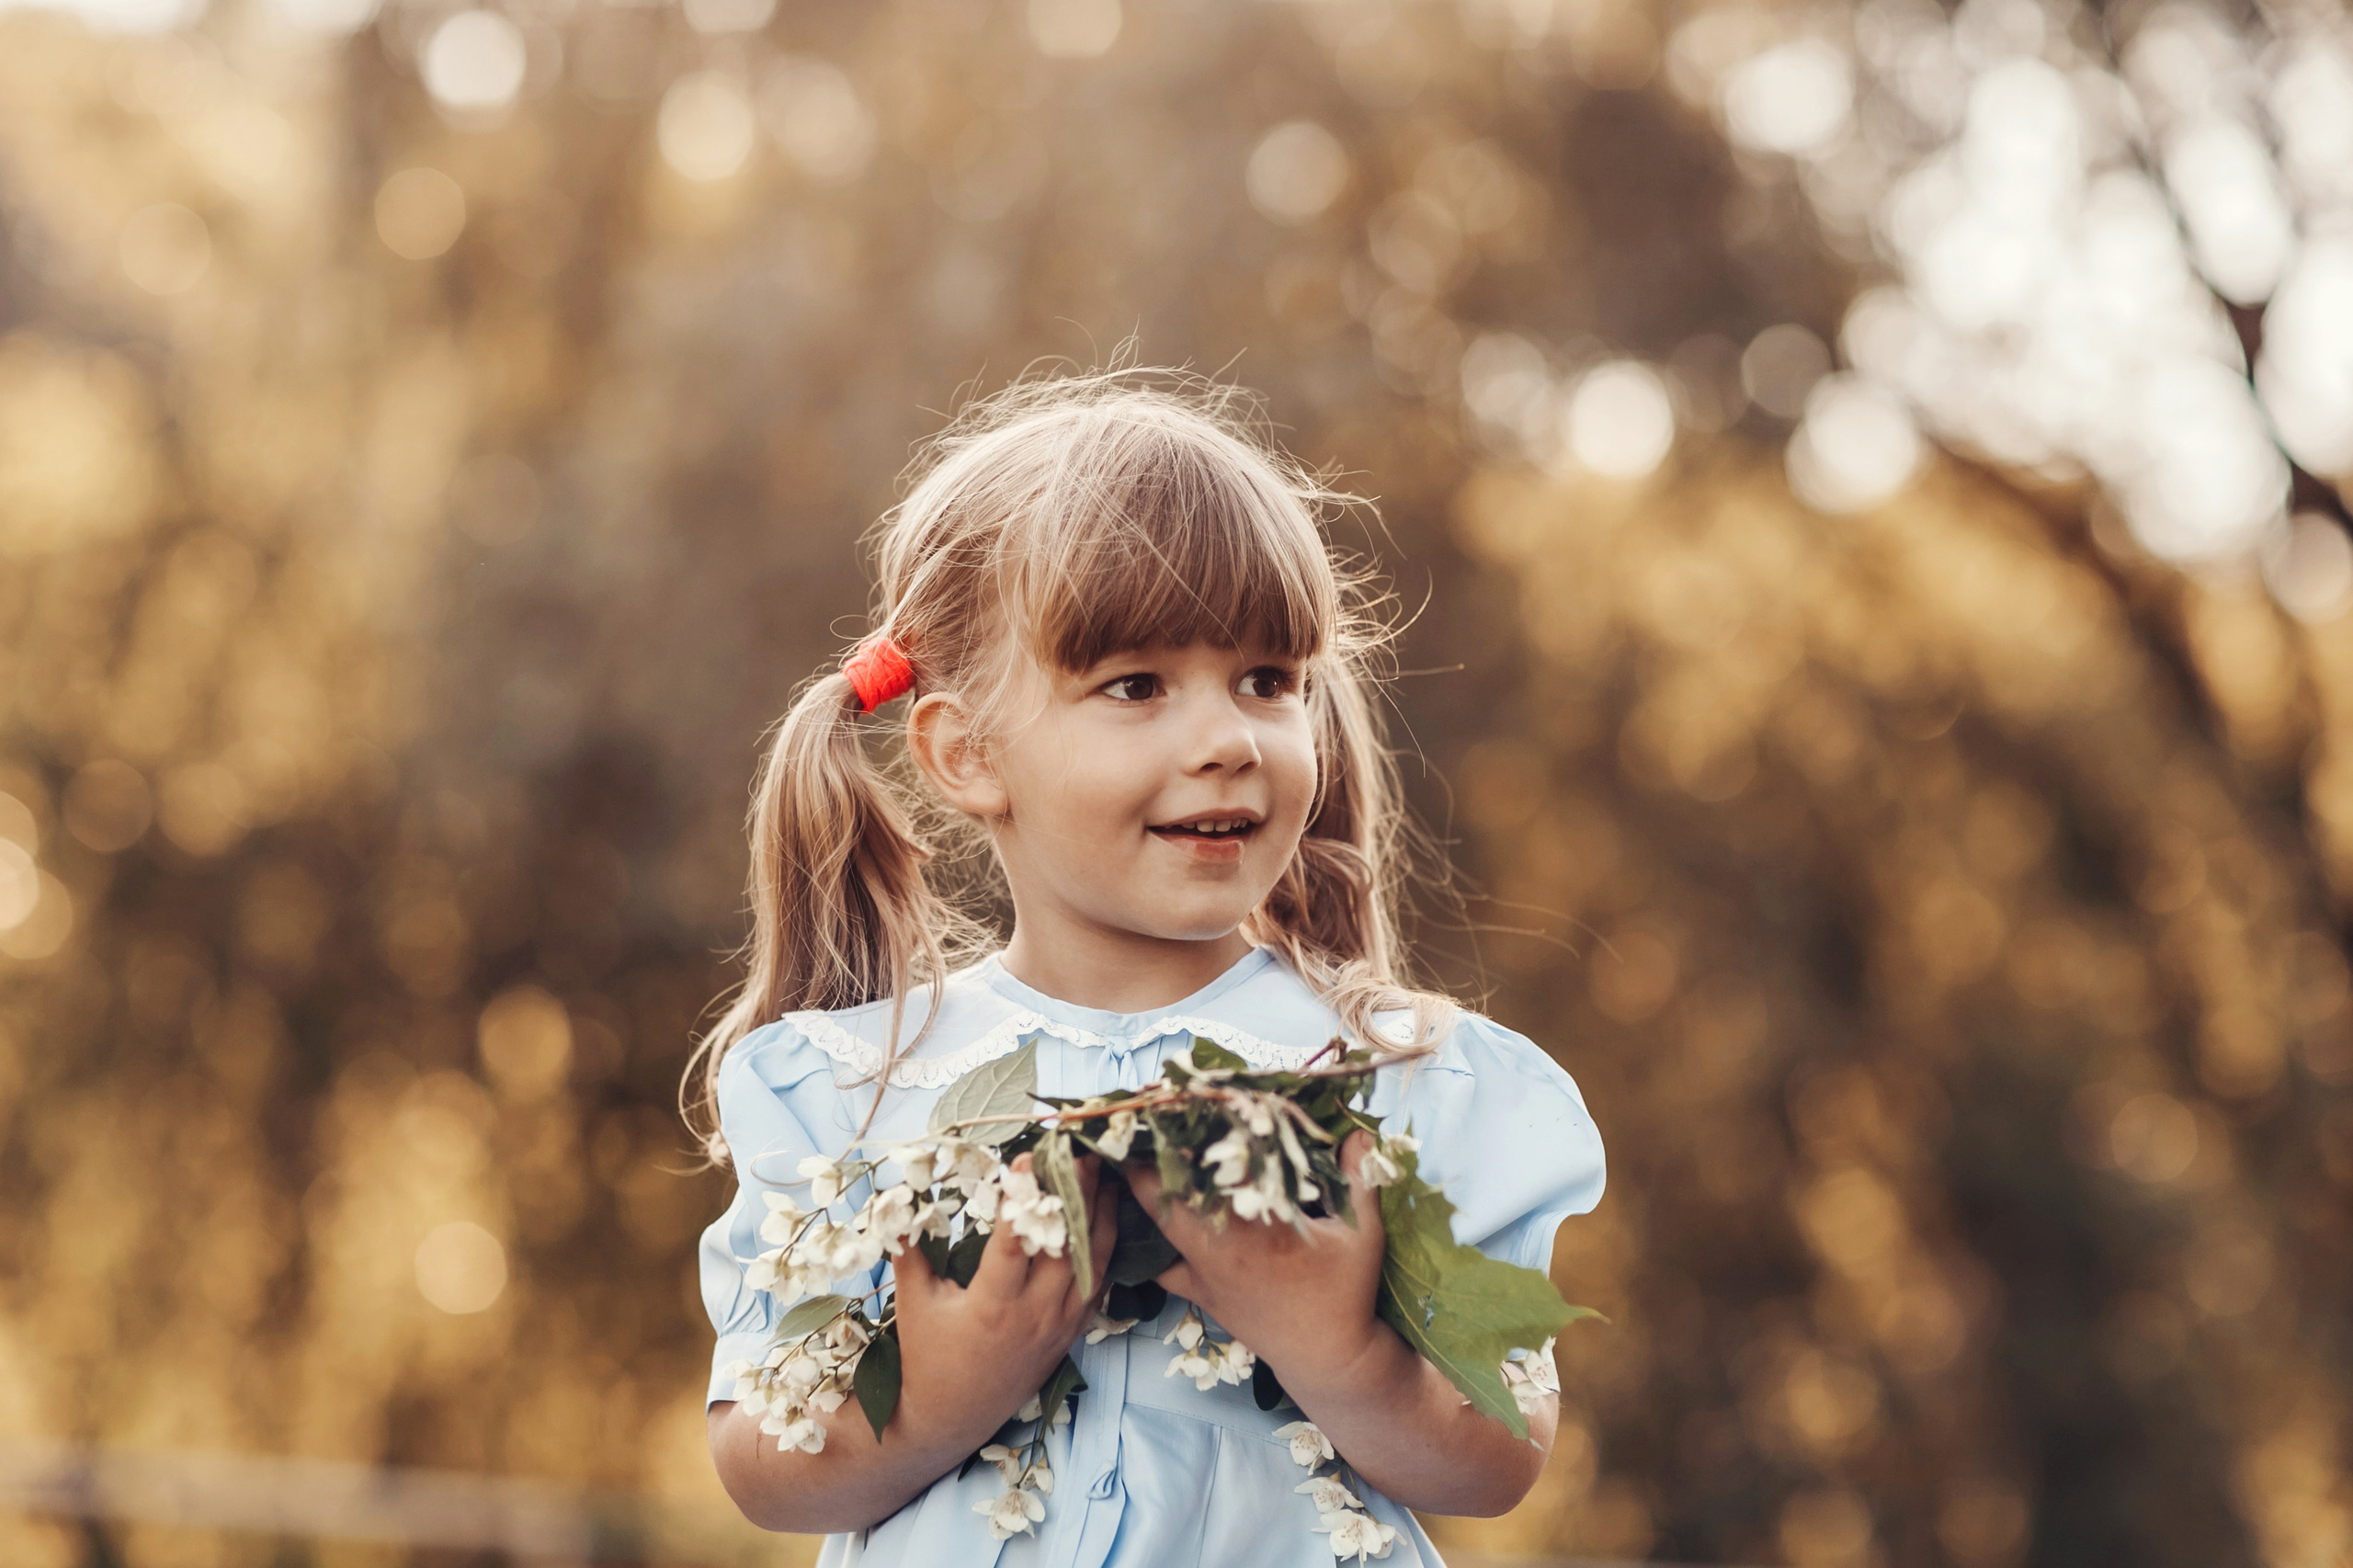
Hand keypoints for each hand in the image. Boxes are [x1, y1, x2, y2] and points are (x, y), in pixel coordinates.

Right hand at [885, 1150, 1119, 1457]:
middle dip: (1077, 1193)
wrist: (951, 1418)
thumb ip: (911, 1248)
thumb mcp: (914, 1303)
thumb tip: (897, 1197)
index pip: (1016, 1242)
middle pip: (1068, 1245)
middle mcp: (1035, 1315)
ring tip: (1103, 1169)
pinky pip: (1101, 1283)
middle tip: (1080, 1147)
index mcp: (993, 1306)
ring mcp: (1060, 1324)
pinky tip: (1111, 1212)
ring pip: (1094, 1261)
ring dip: (1101, 1213)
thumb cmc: (926, 1356)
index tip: (1030, 1155)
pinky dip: (1108, 1246)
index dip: (1025, 1198)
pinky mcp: (1072, 1331)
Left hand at [1123, 1128, 1386, 1385]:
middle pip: (1156, 1198)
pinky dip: (1152, 1242)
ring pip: (1154, 1229)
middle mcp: (1214, 1252)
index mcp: (1249, 1231)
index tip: (1164, 1106)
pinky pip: (1162, 1265)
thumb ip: (1357, 1179)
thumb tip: (1358, 1132)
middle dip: (1142, 1159)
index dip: (1175, 1141)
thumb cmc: (1346, 1294)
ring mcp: (1202, 1276)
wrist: (1330, 1359)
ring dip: (1144, 1195)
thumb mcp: (1362, 1235)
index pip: (1199, 1177)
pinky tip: (1148, 1222)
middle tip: (1142, 1123)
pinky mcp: (1201, 1296)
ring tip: (1138, 1159)